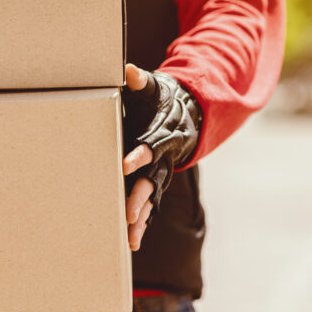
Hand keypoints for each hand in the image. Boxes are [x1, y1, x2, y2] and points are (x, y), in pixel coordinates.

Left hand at [122, 67, 154, 249]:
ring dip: (141, 218)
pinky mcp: (158, 181)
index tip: (123, 164)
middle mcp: (164, 159)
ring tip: (129, 238)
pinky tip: (130, 241)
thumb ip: (139, 81)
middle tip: (126, 213)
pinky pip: (151, 205)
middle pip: (152, 181)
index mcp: (160, 137)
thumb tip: (129, 70)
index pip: (150, 147)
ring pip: (152, 199)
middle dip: (139, 197)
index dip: (139, 156)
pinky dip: (142, 222)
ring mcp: (162, 173)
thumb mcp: (151, 88)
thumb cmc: (162, 99)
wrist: (187, 114)